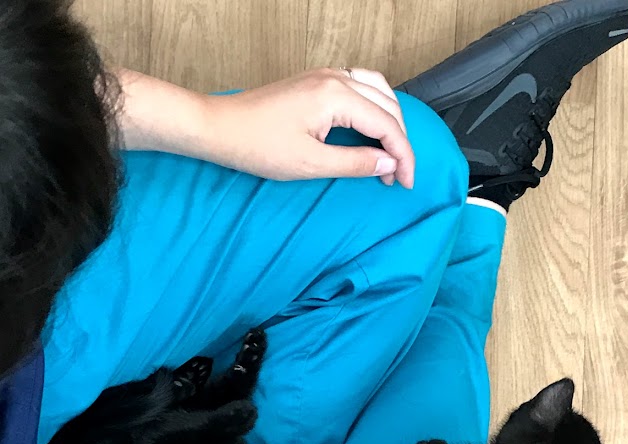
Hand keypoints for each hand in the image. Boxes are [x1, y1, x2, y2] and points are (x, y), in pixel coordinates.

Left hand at [198, 68, 414, 186]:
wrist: (221, 127)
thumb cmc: (258, 146)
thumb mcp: (310, 163)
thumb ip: (354, 163)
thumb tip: (388, 165)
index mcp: (336, 96)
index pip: (387, 125)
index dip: (402, 156)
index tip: (405, 183)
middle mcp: (336, 78)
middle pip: (388, 106)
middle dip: (400, 142)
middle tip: (398, 176)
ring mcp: (326, 75)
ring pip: (378, 91)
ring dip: (390, 122)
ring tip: (390, 153)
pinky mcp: (316, 81)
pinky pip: (361, 87)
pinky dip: (375, 108)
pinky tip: (373, 129)